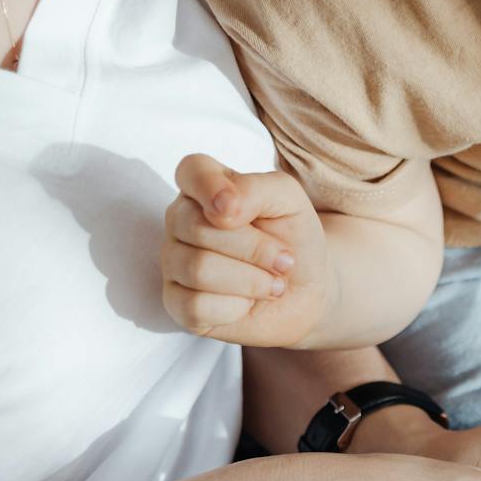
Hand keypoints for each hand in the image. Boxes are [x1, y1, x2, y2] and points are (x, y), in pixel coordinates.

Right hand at [161, 154, 331, 346]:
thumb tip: (221, 211)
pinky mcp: (176, 303)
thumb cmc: (293, 239)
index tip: (238, 210)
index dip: (211, 189)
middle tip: (284, 261)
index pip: (191, 172)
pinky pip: (194, 306)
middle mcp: (181, 220)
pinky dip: (235, 308)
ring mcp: (174, 261)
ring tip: (274, 284)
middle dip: (255, 250)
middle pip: (198, 229)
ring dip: (251, 282)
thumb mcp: (289, 200)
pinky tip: (247, 303)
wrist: (306, 291)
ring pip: (197, 270)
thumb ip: (255, 189)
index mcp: (204, 185)